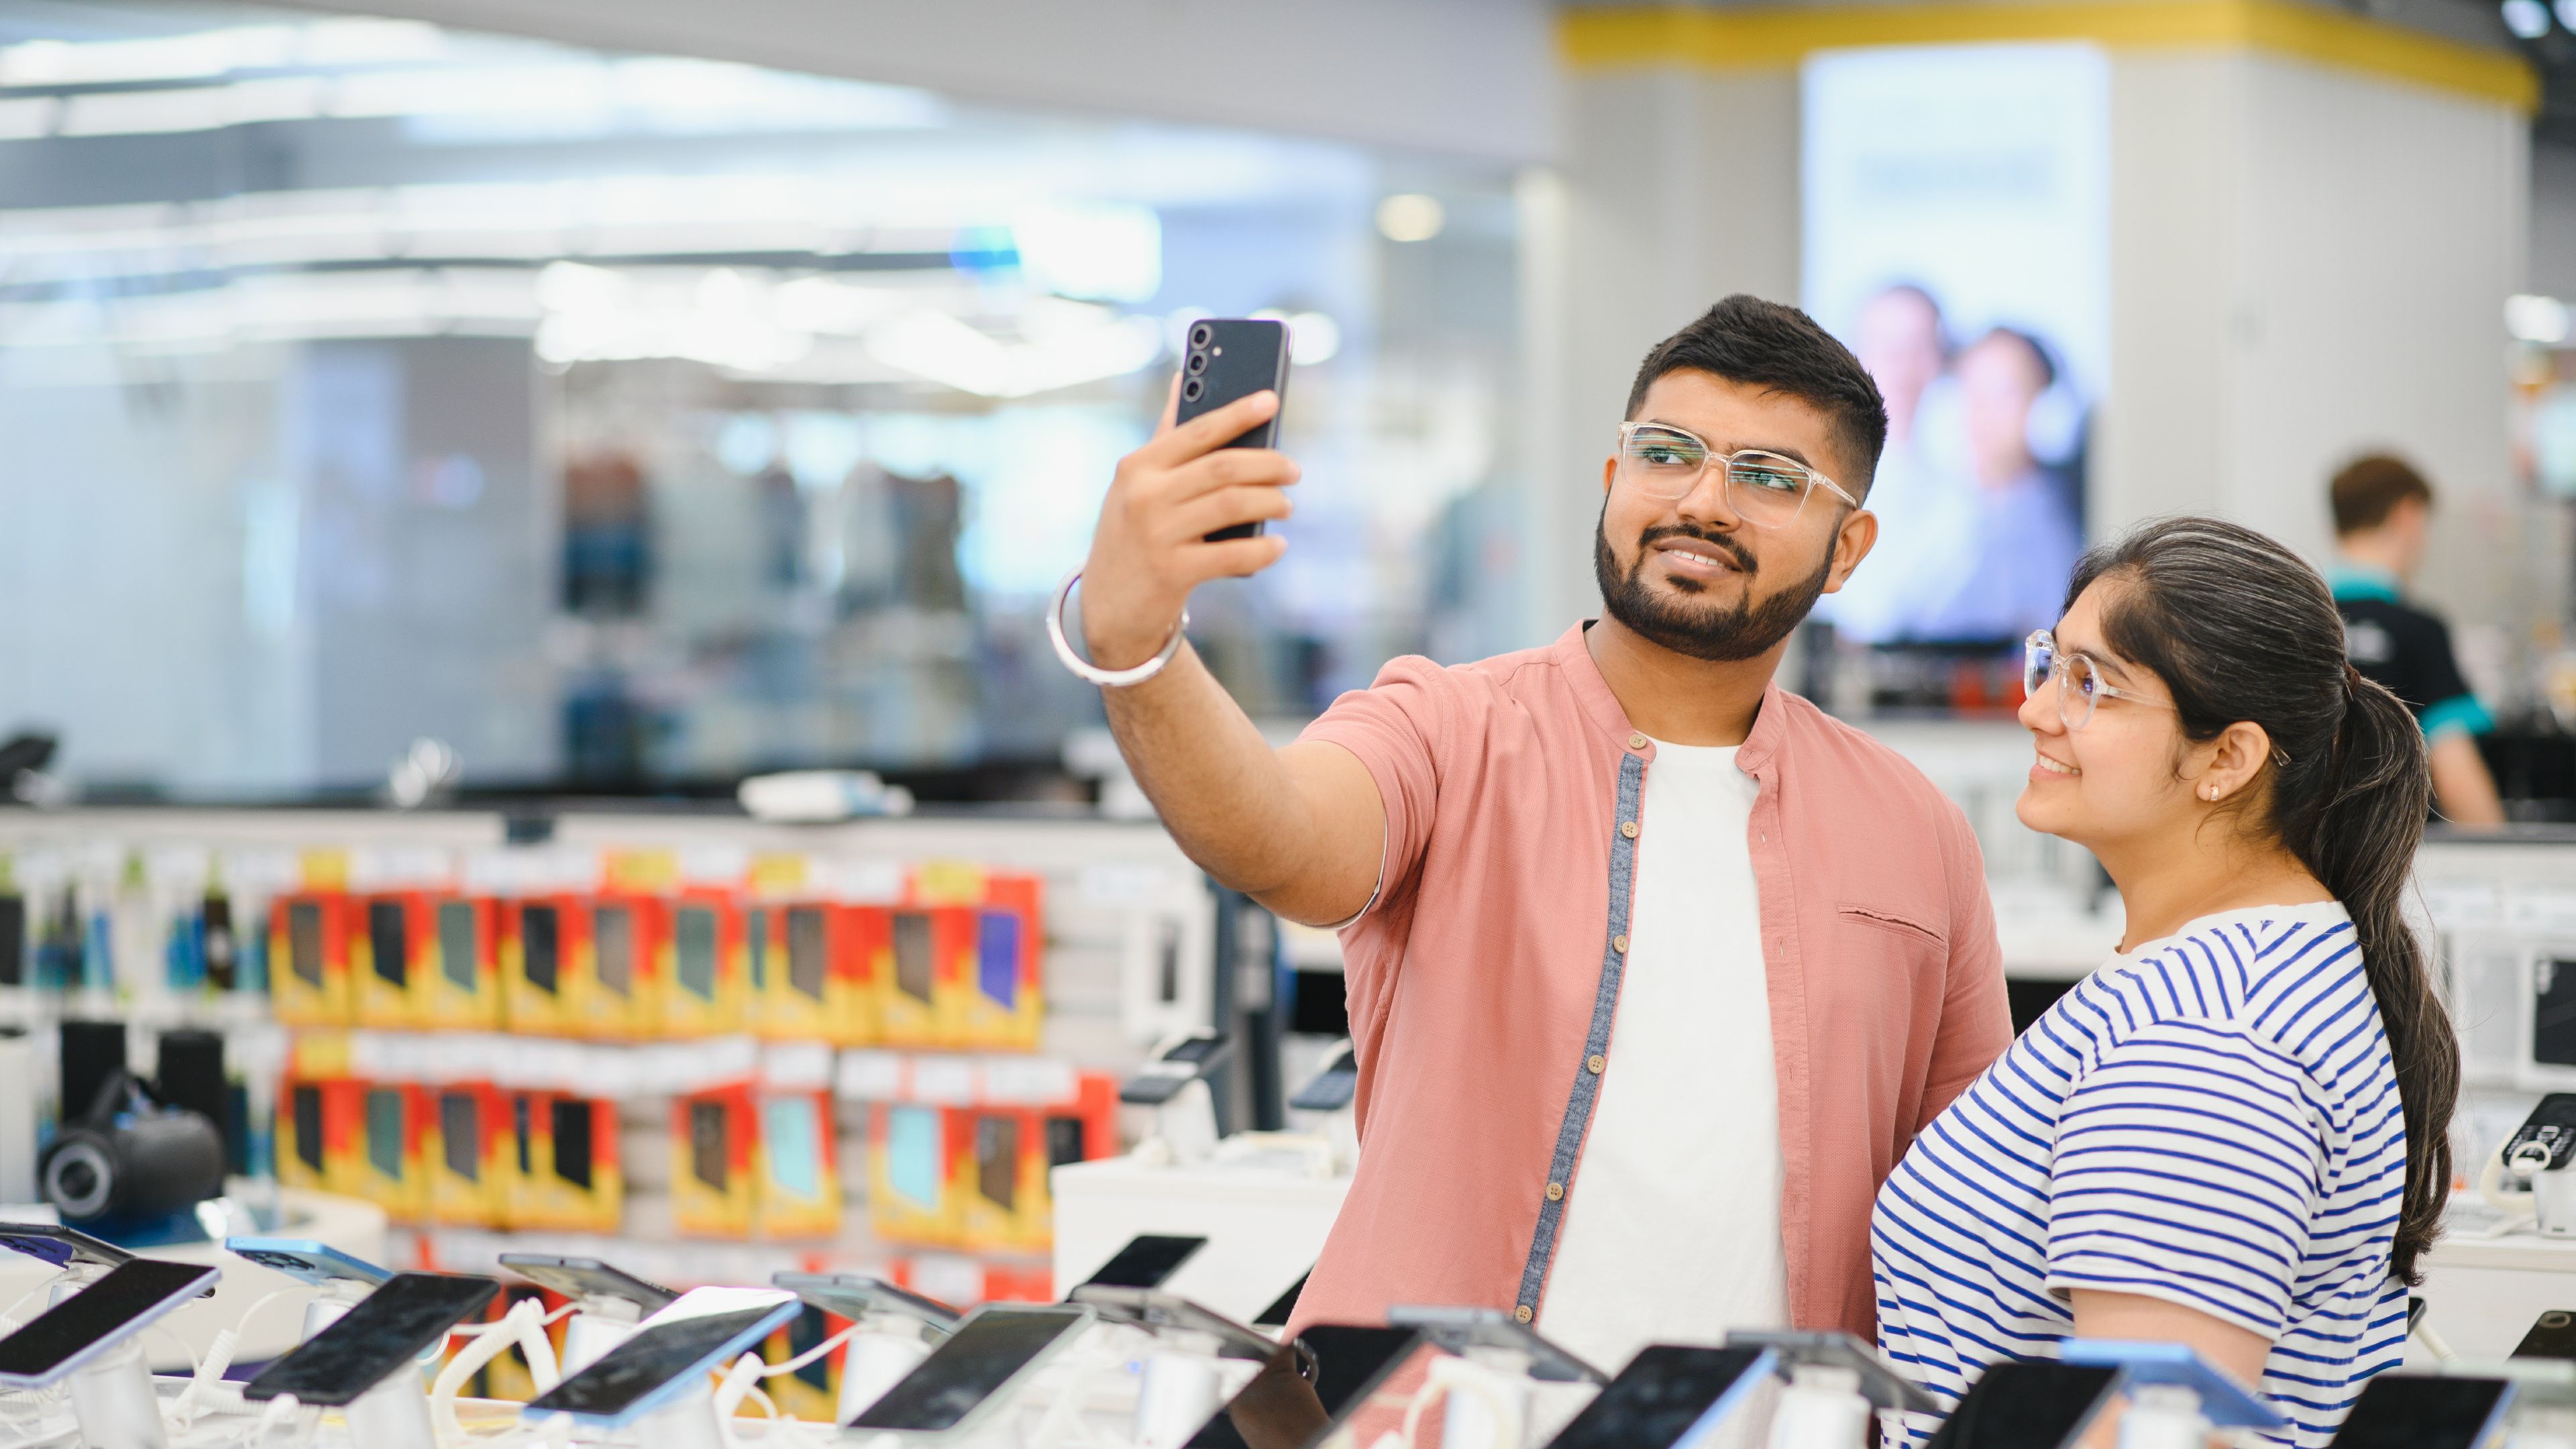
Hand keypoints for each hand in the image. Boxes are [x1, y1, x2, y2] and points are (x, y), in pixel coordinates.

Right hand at [1081, 377, 1297, 668]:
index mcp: (1138, 466)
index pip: (1197, 430)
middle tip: (1293, 470)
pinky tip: (1278, 546)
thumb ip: (1166, 435)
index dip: (1238, 413)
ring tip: (1287, 506)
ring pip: (1232, 504)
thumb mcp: (1138, 483)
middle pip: (1223, 467)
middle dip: (1268, 465)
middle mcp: (1144, 495)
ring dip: (1270, 502)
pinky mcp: (1172, 572)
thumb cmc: (1134, 534)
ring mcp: (1156, 534)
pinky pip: (1232, 555)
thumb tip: (1184, 377)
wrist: (1110, 607)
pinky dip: (1263, 549)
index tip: (1272, 400)